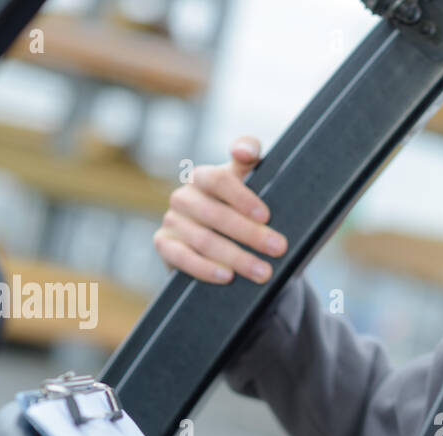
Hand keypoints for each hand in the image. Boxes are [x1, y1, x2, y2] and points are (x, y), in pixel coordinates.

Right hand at [152, 135, 287, 283]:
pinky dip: (205, 269)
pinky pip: (182, 258)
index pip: (217, 179)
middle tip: (278, 248)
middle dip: (250, 233)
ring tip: (262, 272)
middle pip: (215, 214)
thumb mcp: (248, 182)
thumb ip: (249, 159)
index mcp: (204, 177)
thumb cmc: (240, 209)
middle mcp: (184, 196)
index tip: (266, 215)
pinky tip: (226, 277)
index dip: (241, 197)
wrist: (221, 244)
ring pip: (203, 240)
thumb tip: (244, 150)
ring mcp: (172, 221)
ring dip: (236, 257)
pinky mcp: (164, 244)